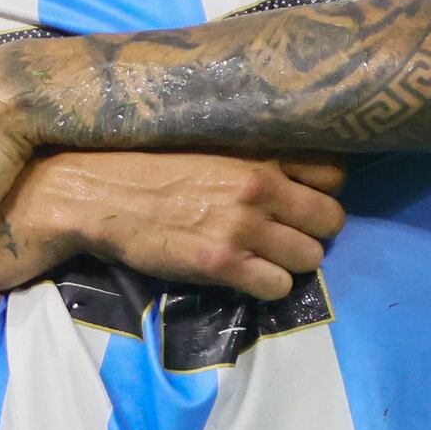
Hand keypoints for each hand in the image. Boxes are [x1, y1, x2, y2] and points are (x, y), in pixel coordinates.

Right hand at [0, 153, 345, 298]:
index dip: (323, 190)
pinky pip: (279, 286)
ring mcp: (243, 225)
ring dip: (293, 262)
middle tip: (287, 235)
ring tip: (266, 258)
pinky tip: (247, 276)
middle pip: (331, 219)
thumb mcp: (208, 143)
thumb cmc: (147, 164)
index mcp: (257, 149)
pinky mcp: (223, 262)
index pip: (334, 172)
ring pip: (311, 257)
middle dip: (315, 232)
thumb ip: (253, 153)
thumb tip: (292, 173)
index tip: (305, 198)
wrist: (96, 193)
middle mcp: (259, 184)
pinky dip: (270, 287)